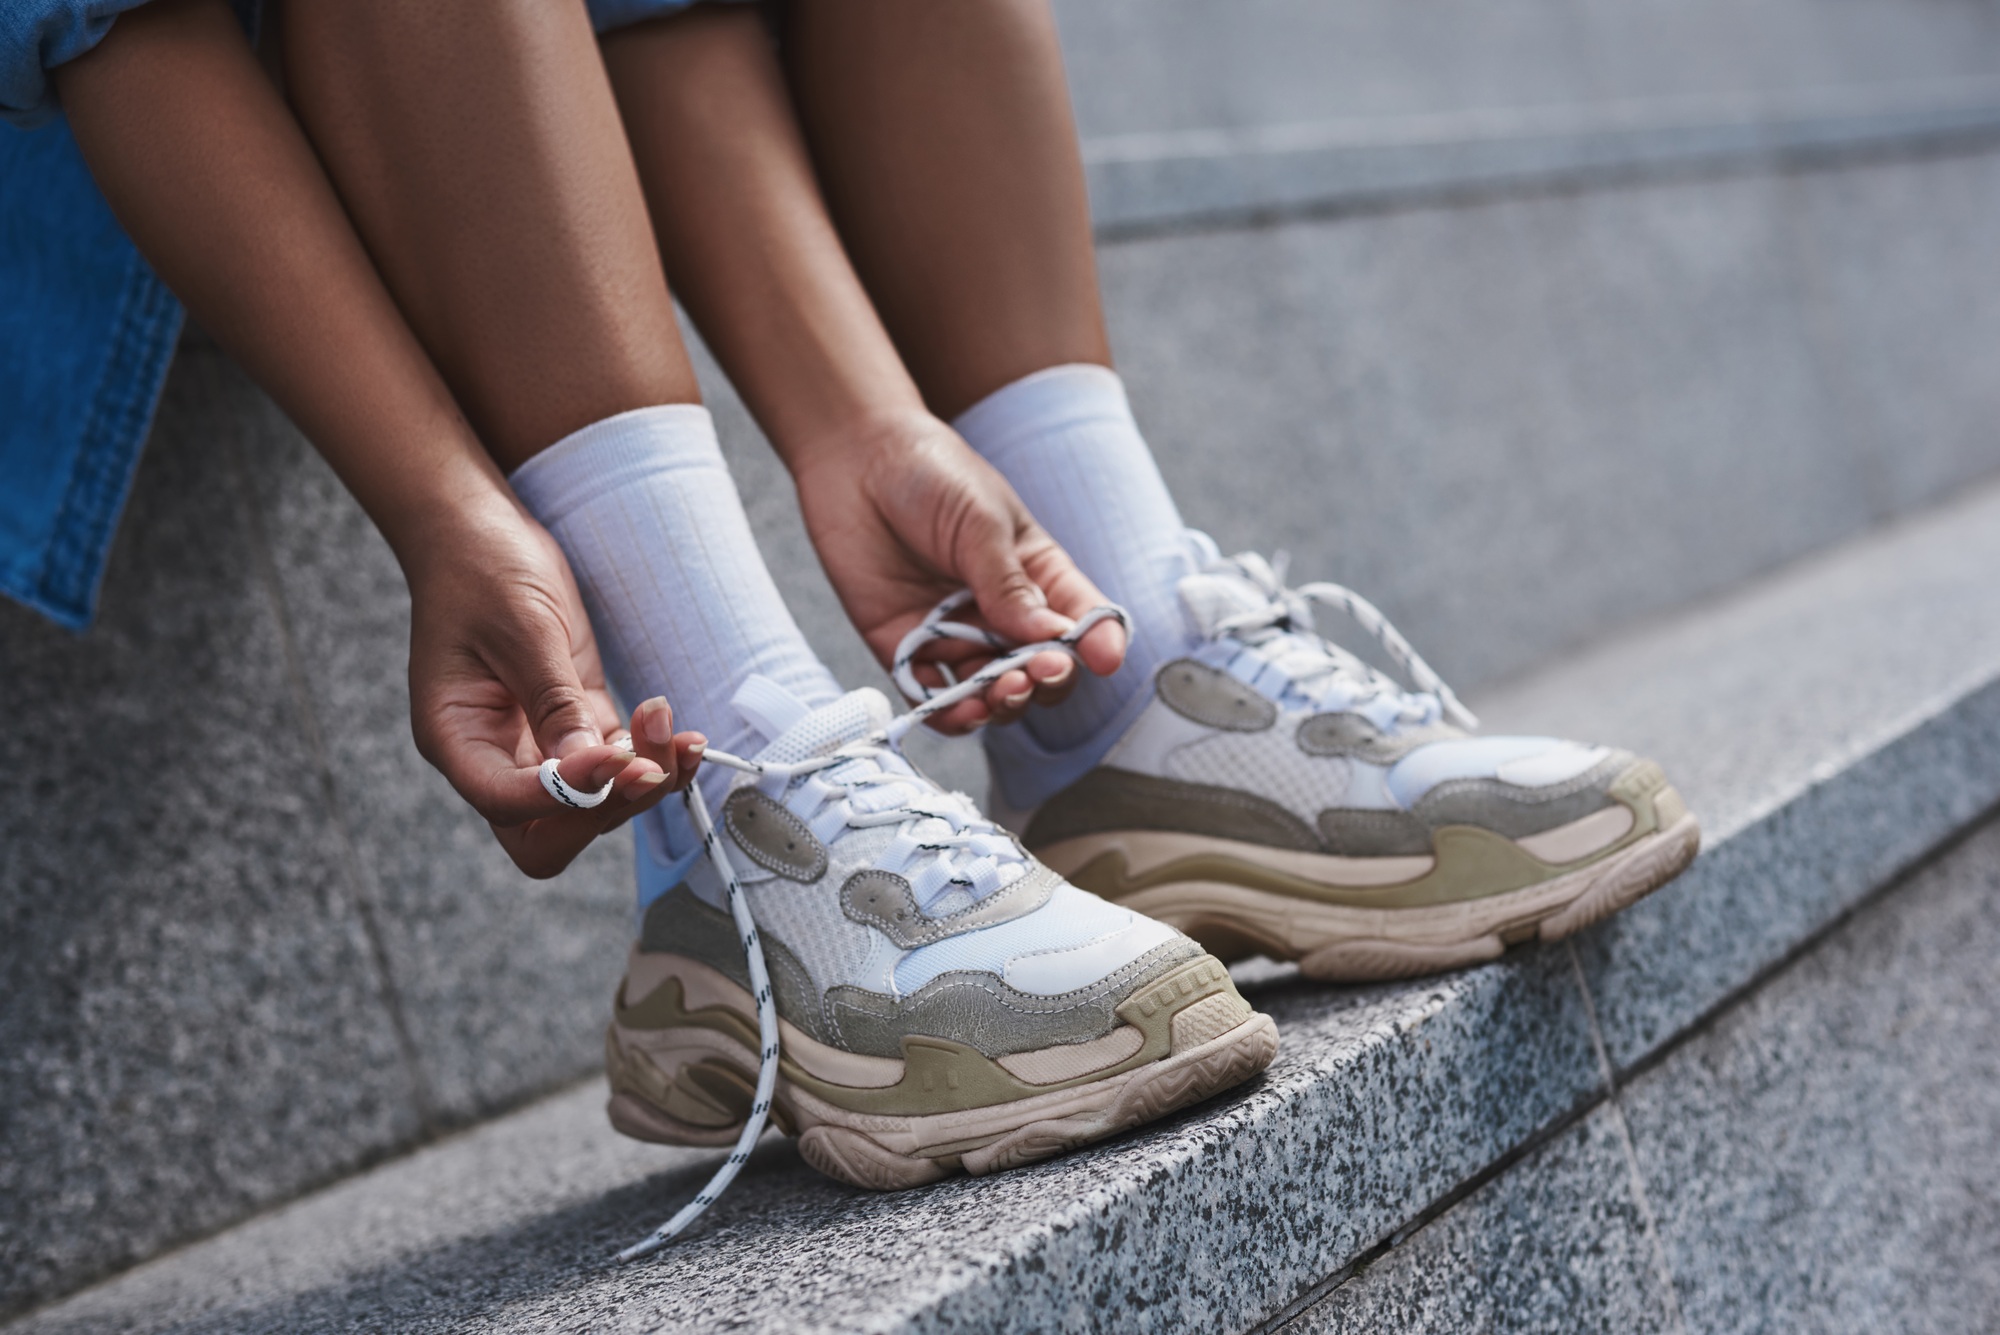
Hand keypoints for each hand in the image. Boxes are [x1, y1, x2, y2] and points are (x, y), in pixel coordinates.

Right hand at [402, 504, 706, 876]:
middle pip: (548, 830)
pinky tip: (684, 735)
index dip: (564, 795)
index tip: (614, 755)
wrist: (481, 531)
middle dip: (607, 807)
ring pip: (595, 803)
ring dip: (644, 780)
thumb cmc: (481, 568)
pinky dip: (654, 758)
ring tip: (676, 732)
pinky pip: (617, 763)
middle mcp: (494, 755)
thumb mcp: (522, 629)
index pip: (506, 802)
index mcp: (456, 738)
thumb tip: (590, 767)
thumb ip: (555, 701)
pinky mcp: (574, 722)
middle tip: (650, 765)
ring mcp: (535, 745)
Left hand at [792, 411, 1126, 732]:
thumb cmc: (931, 472)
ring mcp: (955, 635)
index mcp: (1037, 575)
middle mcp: (1001, 614)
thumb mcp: (981, 520)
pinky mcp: (905, 648)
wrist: (855, 457)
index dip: (1098, 644)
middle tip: (1039, 671)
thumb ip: (1010, 584)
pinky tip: (961, 709)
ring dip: (1003, 703)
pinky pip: (933, 697)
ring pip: (991, 693)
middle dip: (1047, 679)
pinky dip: (949, 713)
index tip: (1103, 658)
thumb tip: (1053, 637)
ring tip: (1002, 691)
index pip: (1081, 619)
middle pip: (1040, 669)